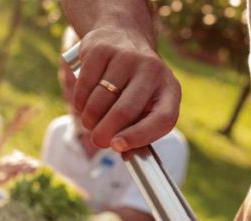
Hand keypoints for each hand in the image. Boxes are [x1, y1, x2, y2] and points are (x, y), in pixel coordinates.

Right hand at [71, 27, 180, 151]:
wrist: (123, 37)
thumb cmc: (136, 85)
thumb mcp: (147, 105)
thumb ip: (139, 131)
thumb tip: (123, 152)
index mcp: (170, 90)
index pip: (162, 119)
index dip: (139, 137)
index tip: (117, 146)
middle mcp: (153, 70)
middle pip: (125, 111)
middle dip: (105, 133)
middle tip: (98, 140)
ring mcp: (127, 57)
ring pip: (100, 101)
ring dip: (90, 119)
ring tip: (91, 122)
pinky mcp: (102, 50)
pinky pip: (84, 86)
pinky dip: (80, 102)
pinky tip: (84, 104)